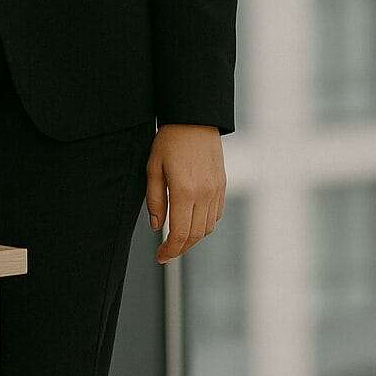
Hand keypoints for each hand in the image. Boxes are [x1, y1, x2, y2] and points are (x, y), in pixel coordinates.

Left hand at [146, 124, 225, 263]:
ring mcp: (216, 190)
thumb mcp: (153, 168)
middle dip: (180, 249)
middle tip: (166, 253)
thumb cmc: (170, 140)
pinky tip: (192, 221)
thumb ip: (154, 200)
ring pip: (207, 228)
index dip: (170, 250)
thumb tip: (156, 227)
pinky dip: (205, 224)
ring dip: (193, 238)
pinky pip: (216, 214)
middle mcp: (204, 194)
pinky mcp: (222, 185)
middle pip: (195, 236)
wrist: (194, 118)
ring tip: (177, 238)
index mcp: (185, 191)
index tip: (160, 257)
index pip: (180, 234)